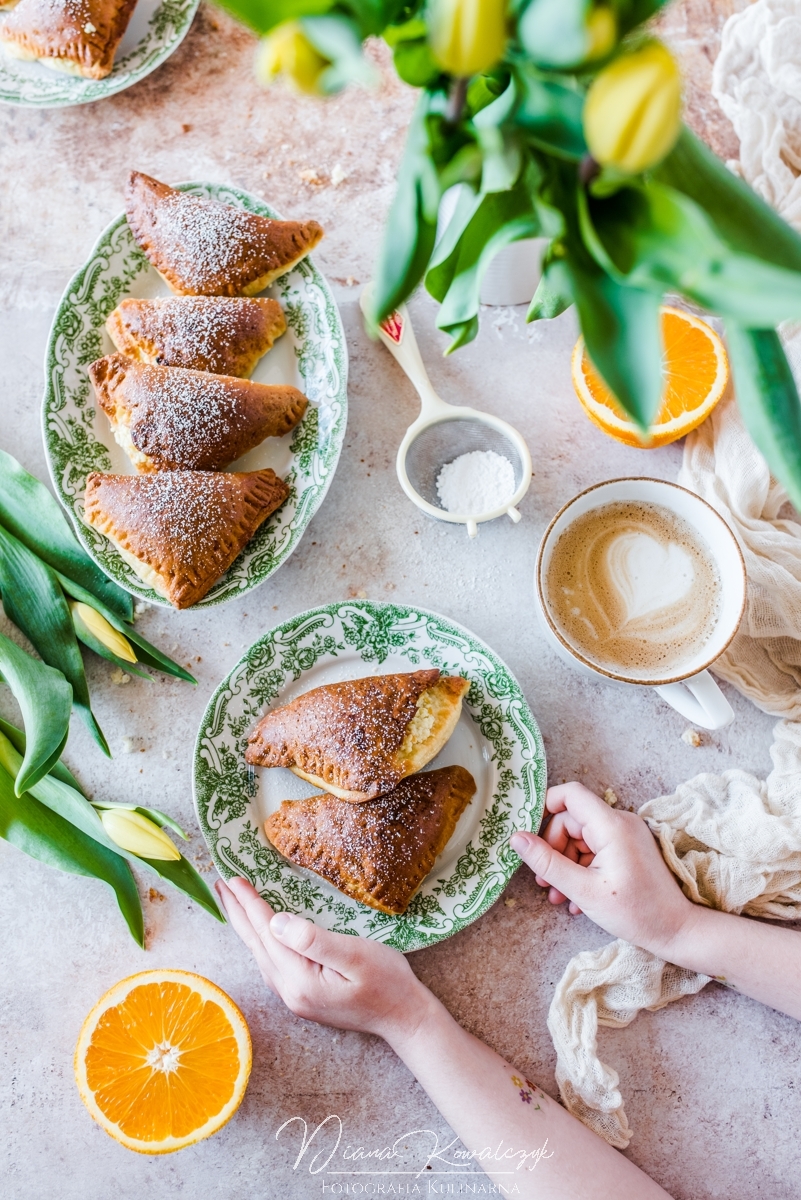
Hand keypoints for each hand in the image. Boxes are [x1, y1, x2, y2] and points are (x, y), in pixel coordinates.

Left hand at [215, 877, 434, 1047]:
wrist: (404, 1018)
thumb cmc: (387, 982)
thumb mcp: (354, 955)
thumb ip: (313, 940)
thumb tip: (276, 921)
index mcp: (300, 979)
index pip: (267, 932)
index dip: (250, 903)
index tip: (233, 877)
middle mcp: (290, 991)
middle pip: (256, 945)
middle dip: (237, 913)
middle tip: (220, 884)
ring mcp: (294, 997)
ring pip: (260, 955)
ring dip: (245, 927)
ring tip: (233, 903)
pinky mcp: (302, 997)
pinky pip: (271, 963)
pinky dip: (260, 942)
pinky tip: (260, 934)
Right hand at [510, 782, 697, 958]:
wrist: (677, 931)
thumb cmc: (634, 912)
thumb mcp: (583, 890)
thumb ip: (547, 862)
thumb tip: (516, 839)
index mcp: (611, 825)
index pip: (570, 794)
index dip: (544, 807)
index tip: (528, 835)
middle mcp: (620, 822)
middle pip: (571, 820)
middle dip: (553, 849)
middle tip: (544, 881)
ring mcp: (626, 835)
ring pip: (580, 838)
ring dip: (565, 864)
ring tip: (558, 896)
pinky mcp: (629, 848)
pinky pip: (595, 849)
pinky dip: (581, 868)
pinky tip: (576, 898)